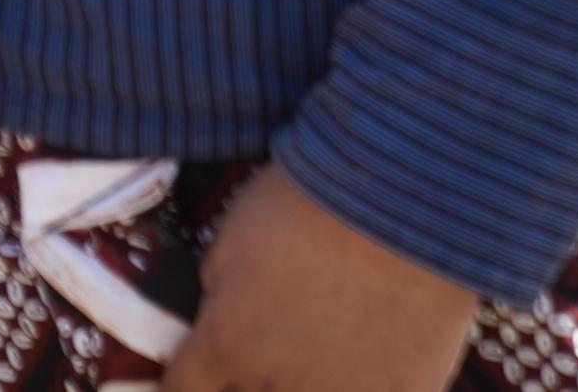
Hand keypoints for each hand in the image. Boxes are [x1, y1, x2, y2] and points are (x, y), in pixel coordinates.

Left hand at [171, 166, 475, 391]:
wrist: (394, 204)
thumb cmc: (307, 206)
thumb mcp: (228, 239)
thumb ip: (218, 289)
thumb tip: (222, 305)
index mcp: (225, 347)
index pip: (182, 389)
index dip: (186, 379)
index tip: (195, 371)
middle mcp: (276, 385)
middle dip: (248, 376)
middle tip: (263, 348)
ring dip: (304, 381)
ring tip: (324, 344)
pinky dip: (369, 382)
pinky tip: (375, 354)